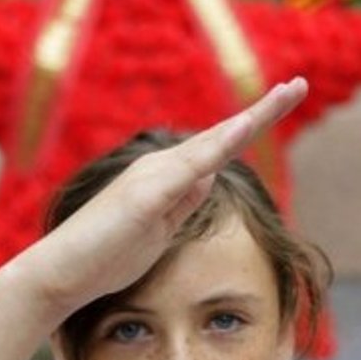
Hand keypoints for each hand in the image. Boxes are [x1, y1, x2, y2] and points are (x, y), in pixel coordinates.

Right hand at [18, 78, 308, 314]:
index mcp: (165, 178)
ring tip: (288, 94)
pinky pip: (190, 167)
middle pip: (222, 136)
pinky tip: (244, 130)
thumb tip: (209, 175)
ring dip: (251, 119)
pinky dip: (219, 146)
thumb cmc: (105, 258)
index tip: (281, 106)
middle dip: (263, 112)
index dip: (250, 128)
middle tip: (299, 86)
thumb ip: (182, 202)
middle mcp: (160, 168)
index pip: (217, 149)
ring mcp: (152, 178)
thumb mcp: (158, 231)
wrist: (61, 274)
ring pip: (212, 143)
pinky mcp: (145, 196)